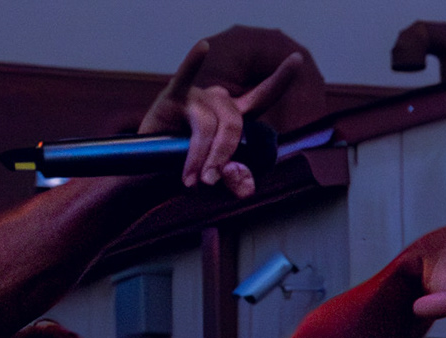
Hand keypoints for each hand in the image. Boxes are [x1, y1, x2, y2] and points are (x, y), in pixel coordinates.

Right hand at [136, 41, 302, 196]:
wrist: (148, 173)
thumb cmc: (187, 170)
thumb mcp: (217, 182)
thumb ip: (234, 182)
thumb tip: (239, 181)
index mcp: (234, 114)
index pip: (262, 96)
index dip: (279, 79)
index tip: (297, 58)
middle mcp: (218, 100)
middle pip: (234, 124)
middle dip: (223, 155)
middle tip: (209, 182)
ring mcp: (196, 96)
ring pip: (208, 124)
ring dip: (200, 156)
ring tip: (190, 181)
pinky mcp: (172, 96)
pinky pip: (184, 78)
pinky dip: (193, 62)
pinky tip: (203, 47)